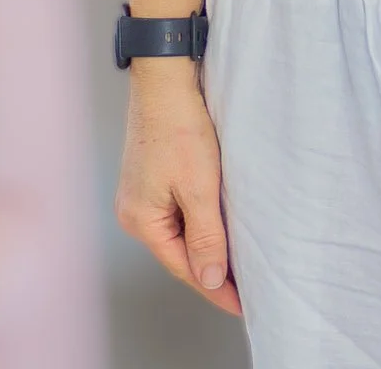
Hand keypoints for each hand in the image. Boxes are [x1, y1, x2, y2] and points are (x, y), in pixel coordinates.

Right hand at [115, 60, 239, 316]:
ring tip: (237, 261)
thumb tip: (210, 278)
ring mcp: (140, 193)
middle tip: (245, 287)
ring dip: (206, 243)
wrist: (165, 77)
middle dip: (210, 269)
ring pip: (179, 230)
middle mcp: (135, 211)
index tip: (242, 304)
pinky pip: (177, 210)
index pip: (184, 267)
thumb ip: (205, 236)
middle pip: (179, 252)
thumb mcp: (199, 186)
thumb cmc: (179, 126)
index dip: (216, 287)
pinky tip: (217, 223)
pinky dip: (198, 220)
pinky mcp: (151, 175)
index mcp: (142, 220)